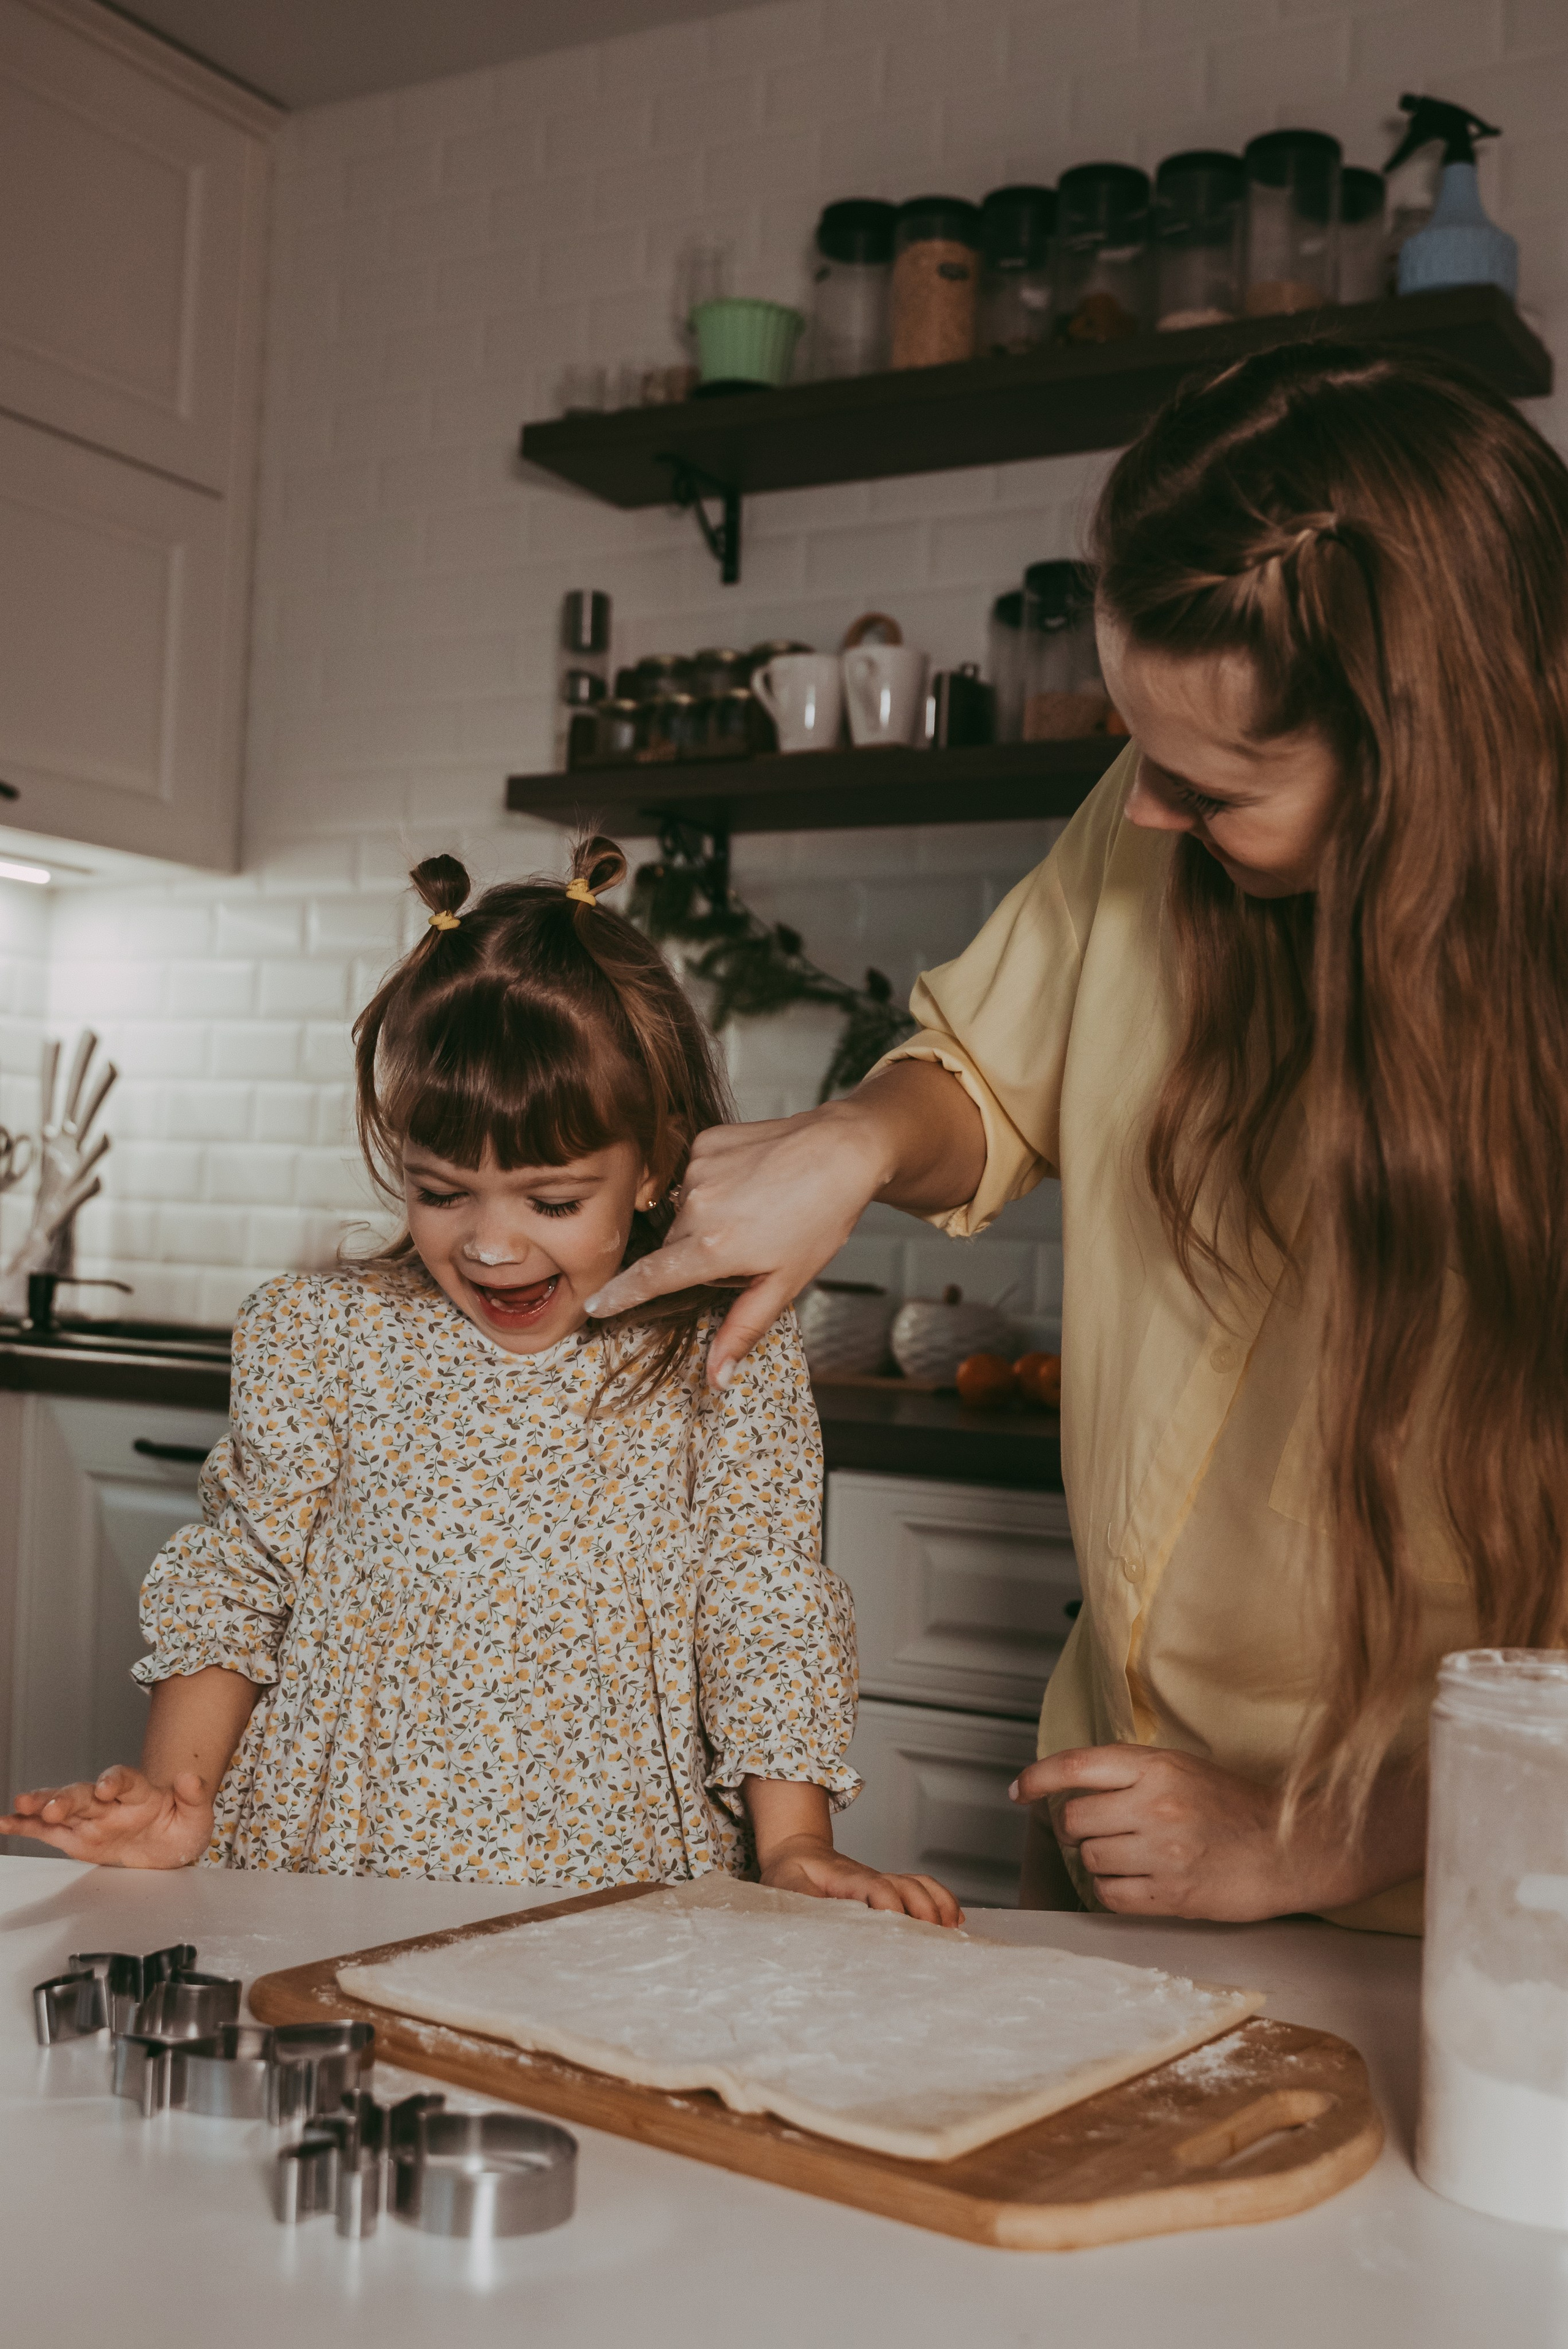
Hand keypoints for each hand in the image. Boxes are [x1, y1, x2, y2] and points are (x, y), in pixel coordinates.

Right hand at [0, 1764, 213, 1868]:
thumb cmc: (181, 1825)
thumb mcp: (197, 1815)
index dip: (115, 1779)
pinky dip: (25, 1826)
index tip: (107, 1786)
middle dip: (68, 1797)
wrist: (169, 1843)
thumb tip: (190, 1777)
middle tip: (53, 1806)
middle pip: (86, 1794)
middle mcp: (110, 1803)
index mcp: (140, 1793)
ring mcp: (91, 1818)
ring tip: (21, 1804)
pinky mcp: (76, 1837)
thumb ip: (194, 1796)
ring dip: (42, 1805)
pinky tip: (5, 1822)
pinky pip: (47, 1831)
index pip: (126, 1779)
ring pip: (62, 1807)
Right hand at [586, 1062, 986, 1389]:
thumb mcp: (786, 1283)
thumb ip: (743, 1328)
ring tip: (755, 1209)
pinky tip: (750, 1181)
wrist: (844, 1150)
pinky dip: (716, 1184)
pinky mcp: (704, 1142)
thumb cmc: (822, 1218)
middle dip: (699, 1254)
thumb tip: (716, 1378)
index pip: (650, 1279)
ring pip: (685, 1210)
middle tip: (746, 1246)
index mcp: (713, 1248)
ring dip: (708, 1218)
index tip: (595, 1305)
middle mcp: (696, 1208)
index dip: (620, 1295)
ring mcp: (698, 1170)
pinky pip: (695, 1175)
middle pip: (675, 1246)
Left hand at [760, 1833, 964, 1927]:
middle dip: (925, 1911)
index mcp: (845, 1880)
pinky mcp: (889, 1890)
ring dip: (938, 1906)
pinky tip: (953, 1921)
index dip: (891, 1904)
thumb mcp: (784, 1889)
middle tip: (934, 1942)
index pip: (876, 1887)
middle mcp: (871, 1879)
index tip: (899, 1924)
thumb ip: (798, 1904)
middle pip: (908, 1886)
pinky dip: (942, 1901)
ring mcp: (883, 1883)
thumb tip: (809, 1927)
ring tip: (949, 1934)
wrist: (797, 1853)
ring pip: (920, 1886)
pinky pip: (922, 1888)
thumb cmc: (789, 1875)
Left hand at [1011, 1745, 1300, 1922]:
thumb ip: (1133, 1772)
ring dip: (1098, 1860)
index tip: (1019, 1790)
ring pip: (1089, 1859)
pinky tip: (1137, 1881)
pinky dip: (1113, 1891)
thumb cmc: (1237, 1807)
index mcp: (1158, 1767)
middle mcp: (1156, 1806)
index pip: (1076, 1765)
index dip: (1037, 1777)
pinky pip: (1110, 1896)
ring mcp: (1164, 1853)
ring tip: (1132, 1855)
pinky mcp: (1172, 1896)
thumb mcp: (1185, 1769)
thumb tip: (1073, 1783)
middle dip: (1075, 1828)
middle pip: (1073, 1820)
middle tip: (1096, 1831)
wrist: (1292, 1850)